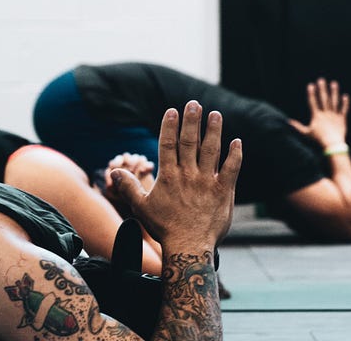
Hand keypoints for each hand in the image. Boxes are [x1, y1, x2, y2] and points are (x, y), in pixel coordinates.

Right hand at [109, 101, 242, 249]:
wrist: (188, 247)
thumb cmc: (164, 228)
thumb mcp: (140, 207)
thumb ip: (128, 187)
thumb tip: (114, 172)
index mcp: (168, 176)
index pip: (168, 144)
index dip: (170, 126)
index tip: (173, 110)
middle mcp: (188, 175)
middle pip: (189, 142)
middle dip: (191, 121)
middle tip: (194, 103)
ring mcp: (207, 182)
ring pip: (211, 150)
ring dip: (214, 131)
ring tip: (215, 114)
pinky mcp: (223, 191)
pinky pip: (231, 169)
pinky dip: (235, 155)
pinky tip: (237, 141)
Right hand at [288, 78, 349, 149]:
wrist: (332, 144)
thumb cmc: (318, 140)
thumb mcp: (306, 133)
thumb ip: (297, 127)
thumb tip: (288, 122)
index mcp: (317, 116)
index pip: (313, 102)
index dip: (311, 93)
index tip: (311, 85)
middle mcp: (326, 113)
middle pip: (324, 99)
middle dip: (322, 89)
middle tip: (321, 79)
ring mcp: (334, 115)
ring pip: (334, 101)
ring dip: (334, 92)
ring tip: (334, 83)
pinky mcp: (342, 119)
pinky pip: (344, 109)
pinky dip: (345, 103)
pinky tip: (345, 96)